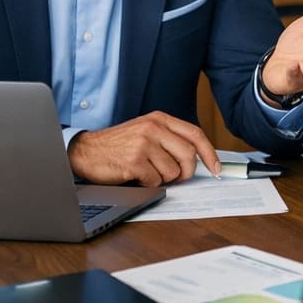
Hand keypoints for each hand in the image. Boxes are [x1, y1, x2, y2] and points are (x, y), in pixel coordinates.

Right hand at [68, 111, 218, 185]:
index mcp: (160, 119)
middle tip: (176, 176)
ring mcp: (144, 143)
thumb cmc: (118, 145)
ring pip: (173, 171)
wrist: (86, 151)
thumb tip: (198, 158)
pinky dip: (148, 183)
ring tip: (146, 170)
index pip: (195, 135)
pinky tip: (135, 174)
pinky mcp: (134, 160)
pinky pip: (156, 181)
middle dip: (186, 172)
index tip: (216, 168)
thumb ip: (170, 139)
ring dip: (162, 178)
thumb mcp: (146, 132)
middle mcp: (153, 128)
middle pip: (189, 155)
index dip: (210, 154)